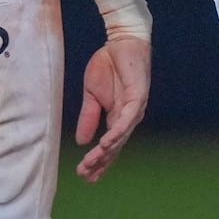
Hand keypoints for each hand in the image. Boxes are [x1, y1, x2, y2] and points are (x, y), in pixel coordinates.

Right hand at [73, 34, 150, 182]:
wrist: (121, 42)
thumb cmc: (108, 66)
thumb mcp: (91, 95)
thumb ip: (88, 117)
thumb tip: (81, 141)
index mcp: (117, 117)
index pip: (109, 146)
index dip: (99, 161)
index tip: (85, 175)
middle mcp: (128, 117)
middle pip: (115, 147)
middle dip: (100, 162)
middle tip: (86, 176)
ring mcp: (134, 109)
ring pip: (120, 137)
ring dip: (106, 151)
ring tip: (92, 163)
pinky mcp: (137, 97)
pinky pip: (126, 119)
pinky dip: (116, 132)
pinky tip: (106, 143)